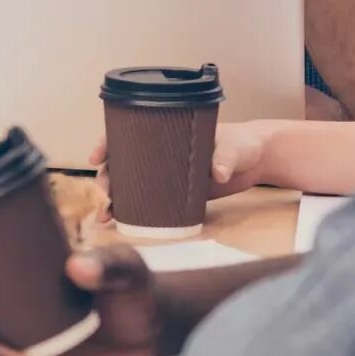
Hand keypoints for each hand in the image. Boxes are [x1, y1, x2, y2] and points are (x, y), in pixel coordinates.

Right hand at [90, 123, 269, 201]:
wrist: (259, 160)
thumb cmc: (244, 143)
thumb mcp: (235, 147)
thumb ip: (226, 157)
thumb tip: (218, 172)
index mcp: (167, 132)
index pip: (127, 134)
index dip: (106, 144)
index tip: (95, 158)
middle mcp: (160, 153)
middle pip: (122, 163)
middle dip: (106, 180)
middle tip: (104, 196)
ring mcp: (166, 174)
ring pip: (130, 184)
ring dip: (113, 199)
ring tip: (105, 216)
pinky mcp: (175, 193)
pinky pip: (147, 201)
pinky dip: (132, 212)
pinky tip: (118, 223)